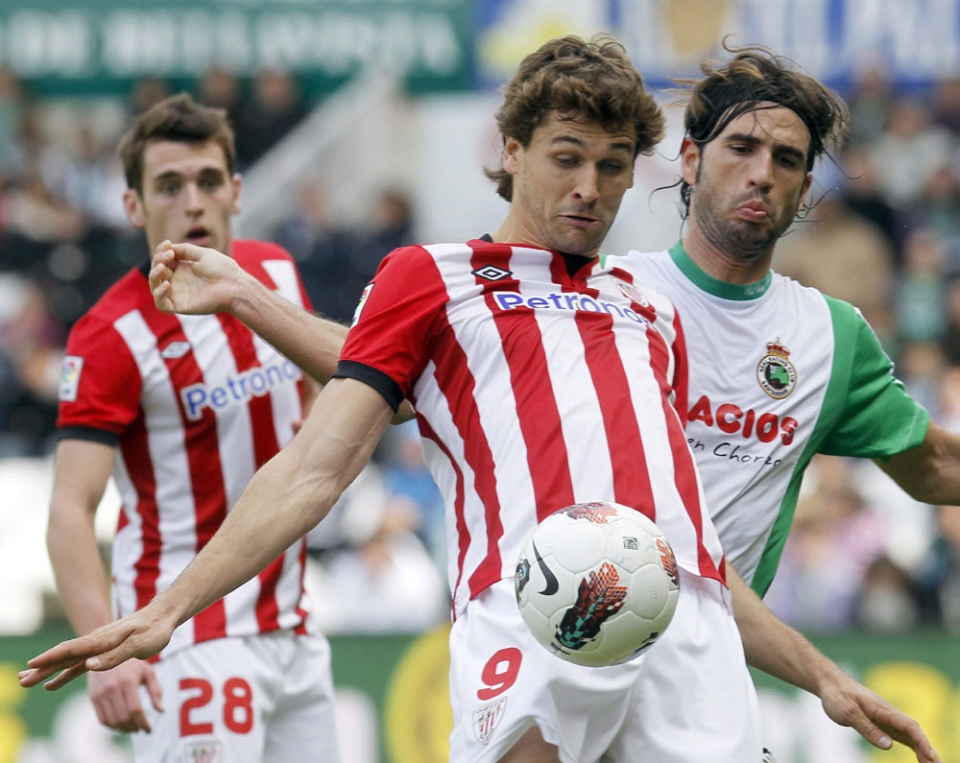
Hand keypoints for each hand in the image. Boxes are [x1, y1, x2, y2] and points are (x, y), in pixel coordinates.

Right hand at [19, 609, 173, 692]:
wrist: (163, 616)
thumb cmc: (154, 630)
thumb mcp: (139, 644)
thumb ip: (115, 656)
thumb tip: (88, 666)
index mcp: (103, 639)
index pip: (72, 649)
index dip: (52, 658)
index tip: (33, 665)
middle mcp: (97, 641)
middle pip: (64, 656)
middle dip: (42, 668)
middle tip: (21, 680)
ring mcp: (99, 646)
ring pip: (68, 660)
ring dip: (48, 671)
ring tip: (27, 681)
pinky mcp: (104, 650)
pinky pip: (79, 664)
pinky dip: (64, 673)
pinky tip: (53, 683)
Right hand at [87, 659, 162, 733]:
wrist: (108, 651)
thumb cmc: (132, 662)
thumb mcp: (148, 672)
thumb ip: (156, 691)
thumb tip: (161, 711)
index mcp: (128, 681)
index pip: (135, 710)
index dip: (143, 723)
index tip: (149, 729)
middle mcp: (112, 688)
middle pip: (123, 717)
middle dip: (134, 727)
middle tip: (141, 729)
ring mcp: (101, 693)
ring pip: (112, 721)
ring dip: (123, 729)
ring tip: (132, 728)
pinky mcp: (93, 697)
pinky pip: (102, 719)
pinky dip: (112, 726)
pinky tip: (121, 725)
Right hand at [150, 239, 243, 314]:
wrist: (234, 285)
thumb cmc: (222, 269)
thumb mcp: (202, 254)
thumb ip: (184, 249)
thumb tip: (167, 246)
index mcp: (183, 268)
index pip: (162, 260)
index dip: (161, 252)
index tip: (168, 245)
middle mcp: (179, 281)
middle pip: (157, 271)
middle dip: (158, 260)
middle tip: (168, 255)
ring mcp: (179, 294)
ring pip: (155, 287)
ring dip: (154, 275)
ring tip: (162, 267)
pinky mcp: (180, 306)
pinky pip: (162, 304)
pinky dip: (158, 294)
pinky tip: (166, 284)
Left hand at [820, 678, 939, 762]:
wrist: (829, 683)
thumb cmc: (837, 695)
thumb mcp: (848, 712)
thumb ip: (867, 728)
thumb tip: (888, 745)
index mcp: (882, 709)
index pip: (909, 726)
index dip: (922, 742)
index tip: (931, 757)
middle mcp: (888, 713)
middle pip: (914, 732)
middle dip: (928, 749)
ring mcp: (886, 717)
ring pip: (910, 734)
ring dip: (923, 749)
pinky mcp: (881, 721)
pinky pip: (901, 735)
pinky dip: (914, 746)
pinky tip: (920, 756)